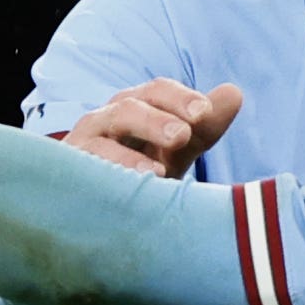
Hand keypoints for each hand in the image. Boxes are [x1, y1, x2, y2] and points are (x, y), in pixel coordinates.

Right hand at [60, 77, 243, 177]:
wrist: (102, 212)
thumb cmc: (142, 173)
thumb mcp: (177, 151)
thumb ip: (205, 126)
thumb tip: (234, 92)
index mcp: (137, 107)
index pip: (158, 92)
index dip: (180, 98)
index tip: (205, 113)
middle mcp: (109, 118)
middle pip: (131, 105)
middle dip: (158, 118)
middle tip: (184, 135)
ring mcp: (85, 141)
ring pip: (105, 128)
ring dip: (131, 145)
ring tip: (162, 167)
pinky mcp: (70, 166)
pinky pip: (88, 162)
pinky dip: (112, 169)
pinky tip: (136, 182)